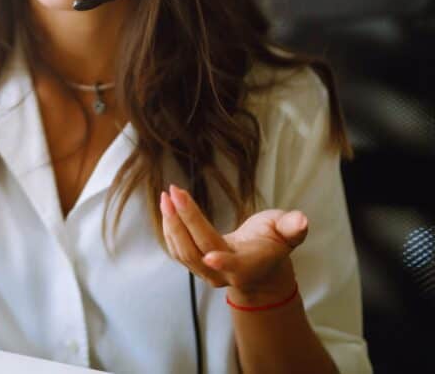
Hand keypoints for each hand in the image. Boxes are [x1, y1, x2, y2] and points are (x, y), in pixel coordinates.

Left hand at [160, 185, 306, 304]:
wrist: (258, 271)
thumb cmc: (272, 245)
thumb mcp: (286, 233)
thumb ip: (291, 227)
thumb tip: (301, 220)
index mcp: (250, 266)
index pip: (236, 267)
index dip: (225, 264)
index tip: (210, 257)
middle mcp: (225, 274)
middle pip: (200, 250)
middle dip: (186, 220)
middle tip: (174, 193)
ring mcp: (207, 273)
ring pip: (184, 252)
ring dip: (172, 223)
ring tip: (166, 197)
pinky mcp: (194, 266)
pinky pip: (177, 250)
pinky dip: (169, 228)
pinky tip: (168, 208)